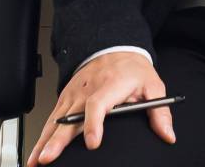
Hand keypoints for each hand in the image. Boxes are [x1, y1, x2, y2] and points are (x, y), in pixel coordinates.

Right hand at [27, 51, 174, 164]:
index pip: (97, 104)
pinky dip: (43, 135)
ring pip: (56, 119)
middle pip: (69, 117)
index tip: (92, 143)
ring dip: (44, 141)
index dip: (93, 124)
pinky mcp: (66, 97)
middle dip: (57, 140)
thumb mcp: (153, 86)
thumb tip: (168, 134)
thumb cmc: (132, 69)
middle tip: (49, 158)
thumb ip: (160, 112)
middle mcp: (87, 90)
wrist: (115, 48)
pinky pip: (52, 117)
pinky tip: (38, 151)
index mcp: (110, 86)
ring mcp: (73, 94)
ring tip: (37, 161)